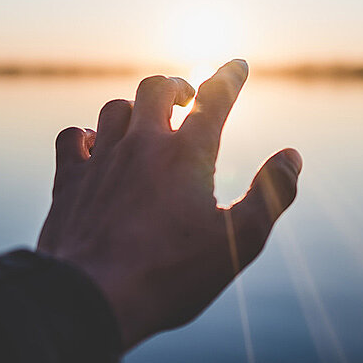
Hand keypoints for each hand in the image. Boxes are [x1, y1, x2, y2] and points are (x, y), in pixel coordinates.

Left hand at [37, 59, 301, 350]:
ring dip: (133, 108)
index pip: (214, 98)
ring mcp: (101, 160)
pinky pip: (73, 137)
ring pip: (115, 109)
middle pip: (157, 88)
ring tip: (145, 122)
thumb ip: (271, 195)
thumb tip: (292, 156)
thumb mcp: (239, 242)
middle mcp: (142, 145)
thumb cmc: (172, 275)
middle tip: (186, 97)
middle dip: (176, 86)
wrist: (92, 298)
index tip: (237, 65)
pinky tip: (94, 146)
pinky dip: (86, 134)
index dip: (229, 76)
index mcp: (187, 154)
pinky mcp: (69, 182)